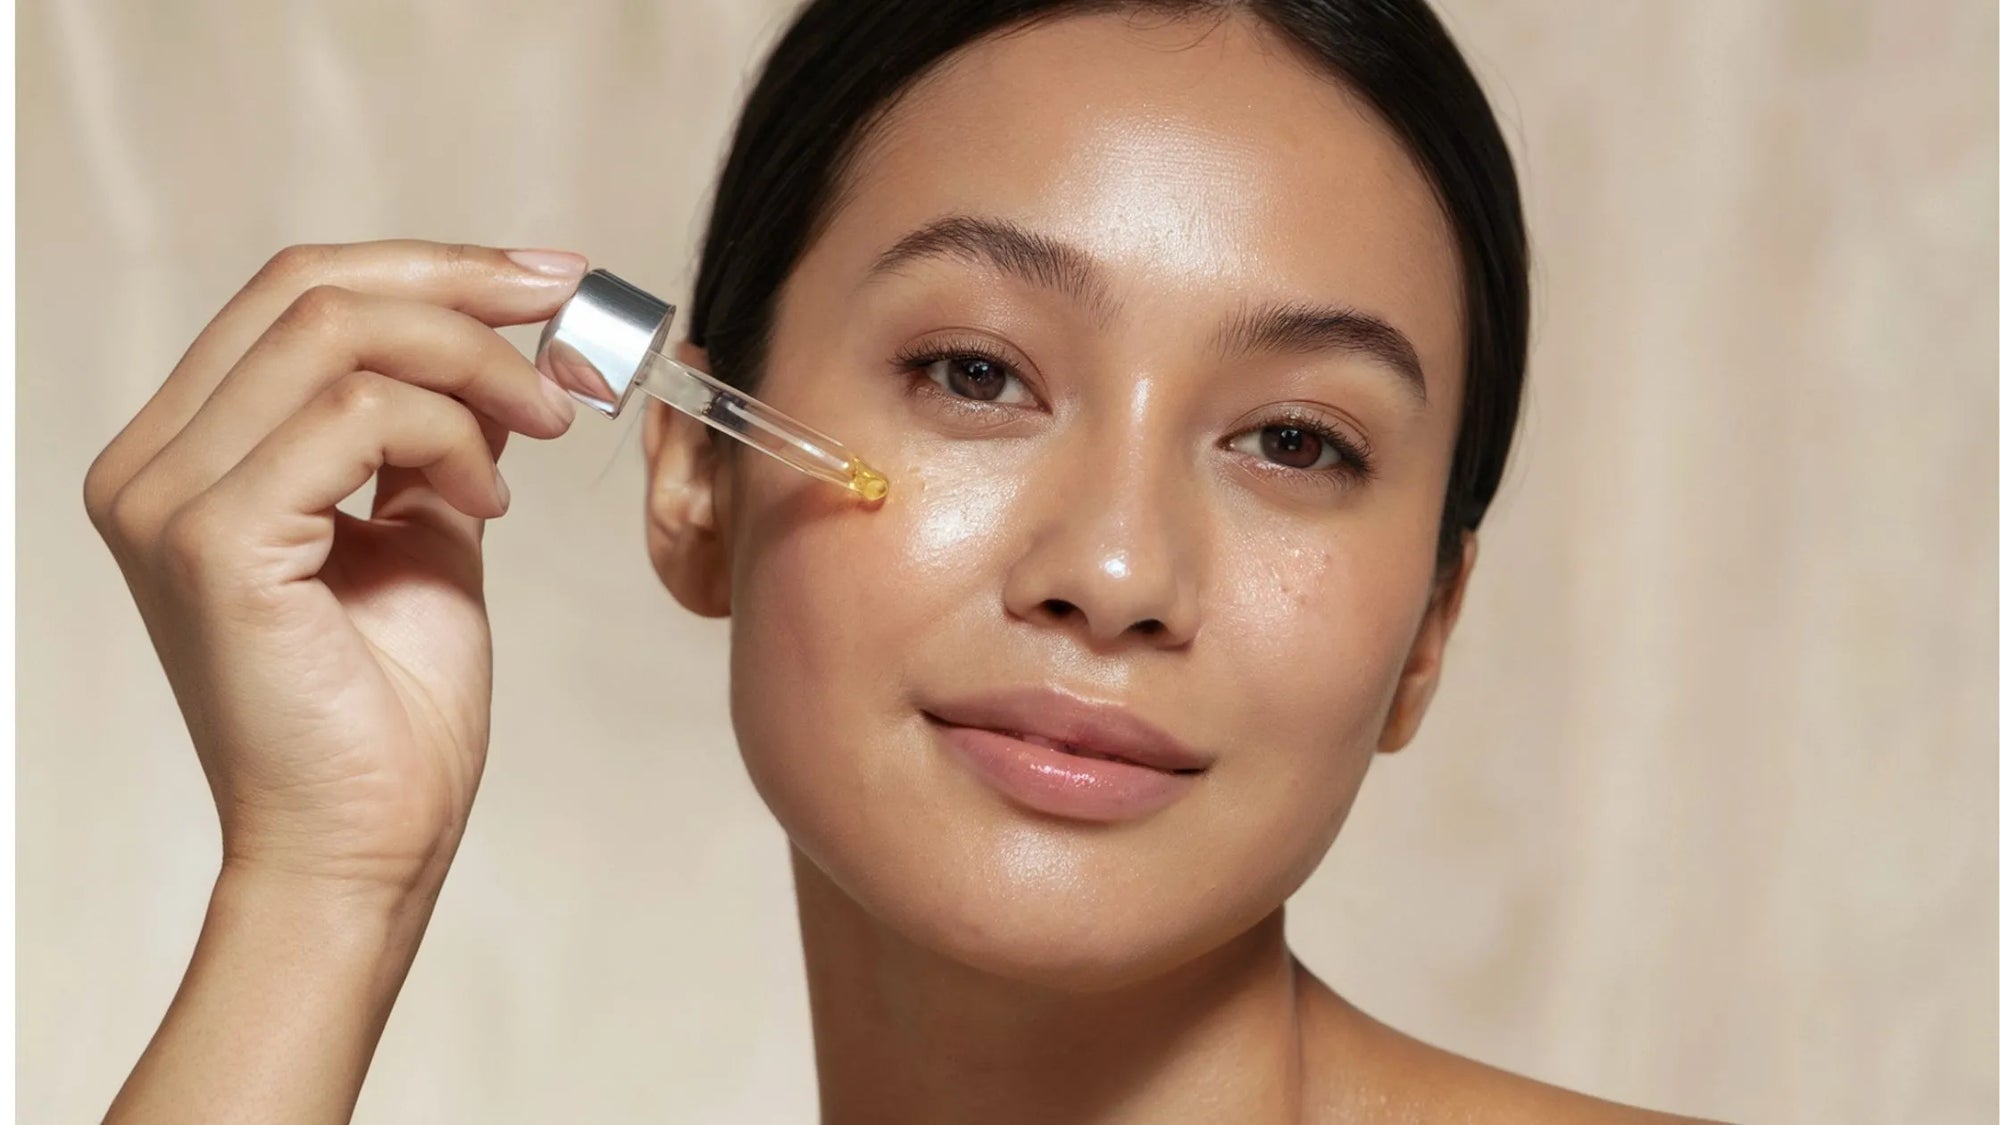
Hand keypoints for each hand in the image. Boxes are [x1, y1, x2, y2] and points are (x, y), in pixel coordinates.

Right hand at [84, 240, 584, 897]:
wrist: (368, 848)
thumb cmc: (392, 714)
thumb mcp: (427, 533)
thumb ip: (438, 434)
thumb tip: (498, 345)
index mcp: (184, 453)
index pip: (293, 296)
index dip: (431, 267)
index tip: (547, 279)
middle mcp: (150, 465)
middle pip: (308, 288)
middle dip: (463, 286)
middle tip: (570, 315)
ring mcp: (168, 500)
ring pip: (336, 335)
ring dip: (472, 367)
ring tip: (541, 431)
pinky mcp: (213, 543)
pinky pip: (351, 419)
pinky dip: (448, 438)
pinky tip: (487, 504)